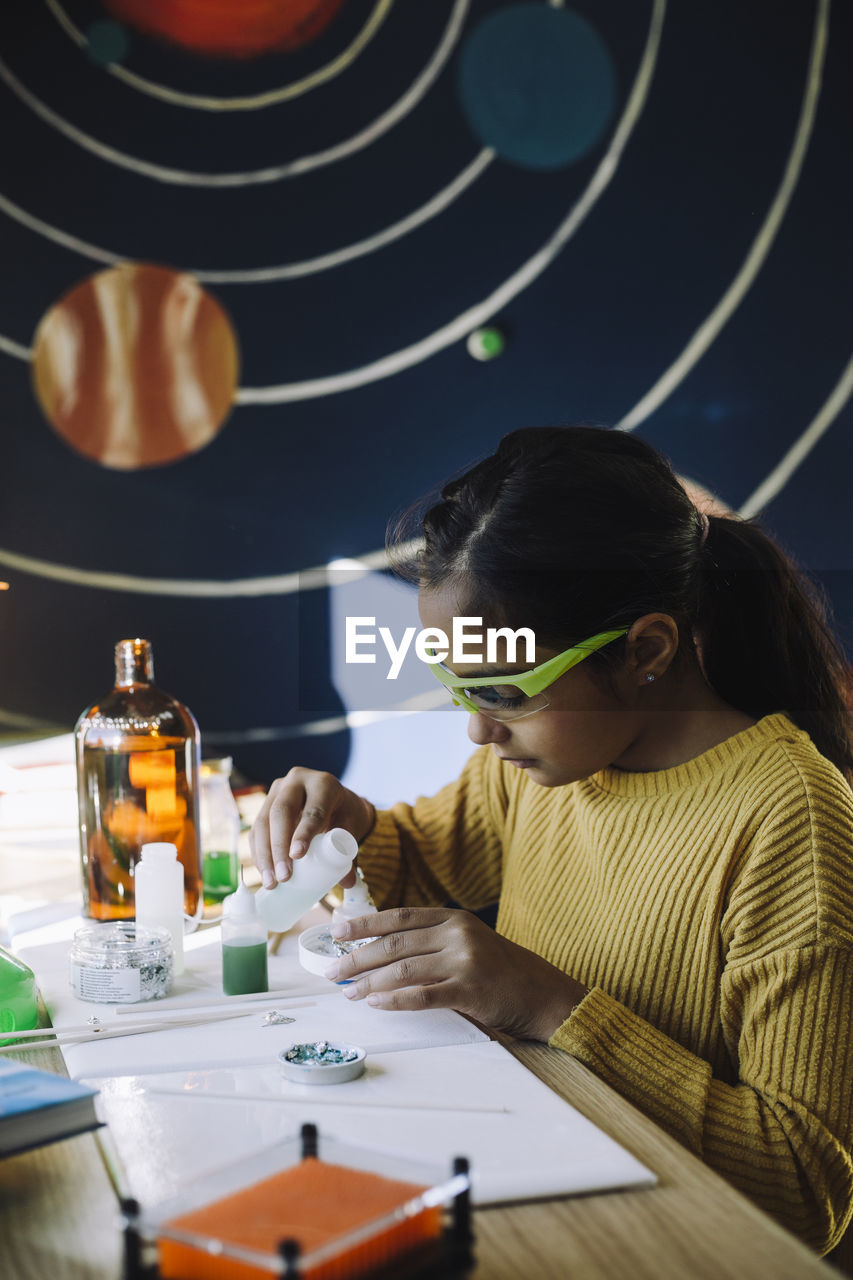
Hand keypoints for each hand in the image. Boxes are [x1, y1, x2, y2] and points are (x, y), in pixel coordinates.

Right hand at [249, 768, 374, 888]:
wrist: (335, 802)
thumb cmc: (344, 814)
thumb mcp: (351, 827)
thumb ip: (349, 852)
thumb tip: (348, 882)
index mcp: (323, 783)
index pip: (312, 809)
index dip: (303, 832)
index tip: (297, 855)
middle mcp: (297, 781)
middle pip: (281, 812)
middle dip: (279, 847)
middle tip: (284, 876)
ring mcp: (277, 791)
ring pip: (263, 822)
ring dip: (264, 855)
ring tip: (271, 882)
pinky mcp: (265, 804)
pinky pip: (256, 830)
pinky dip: (258, 853)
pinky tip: (265, 873)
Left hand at [325, 907, 588, 1042]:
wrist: (541, 993)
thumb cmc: (499, 970)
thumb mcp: (467, 942)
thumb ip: (431, 941)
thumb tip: (378, 952)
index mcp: (453, 918)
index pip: (399, 916)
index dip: (365, 924)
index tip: (337, 932)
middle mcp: (457, 934)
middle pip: (394, 944)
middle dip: (357, 957)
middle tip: (332, 970)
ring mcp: (464, 961)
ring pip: (403, 970)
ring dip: (370, 982)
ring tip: (349, 993)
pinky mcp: (470, 991)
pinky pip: (423, 996)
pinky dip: (396, 1000)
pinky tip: (377, 1004)